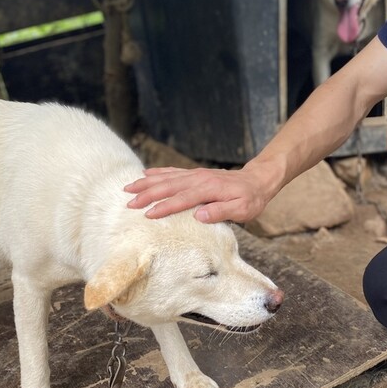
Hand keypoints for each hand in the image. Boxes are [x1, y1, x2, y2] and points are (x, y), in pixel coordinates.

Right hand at [125, 165, 278, 222]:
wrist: (257, 180)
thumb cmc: (251, 199)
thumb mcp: (243, 210)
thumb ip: (221, 212)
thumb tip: (200, 215)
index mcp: (209, 189)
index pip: (182, 199)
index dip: (165, 207)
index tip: (148, 214)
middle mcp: (199, 179)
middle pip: (169, 186)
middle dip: (147, 194)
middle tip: (129, 203)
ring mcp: (195, 174)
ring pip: (166, 177)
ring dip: (146, 183)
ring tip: (128, 188)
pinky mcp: (195, 174)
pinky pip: (172, 172)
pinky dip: (157, 173)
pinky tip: (145, 175)